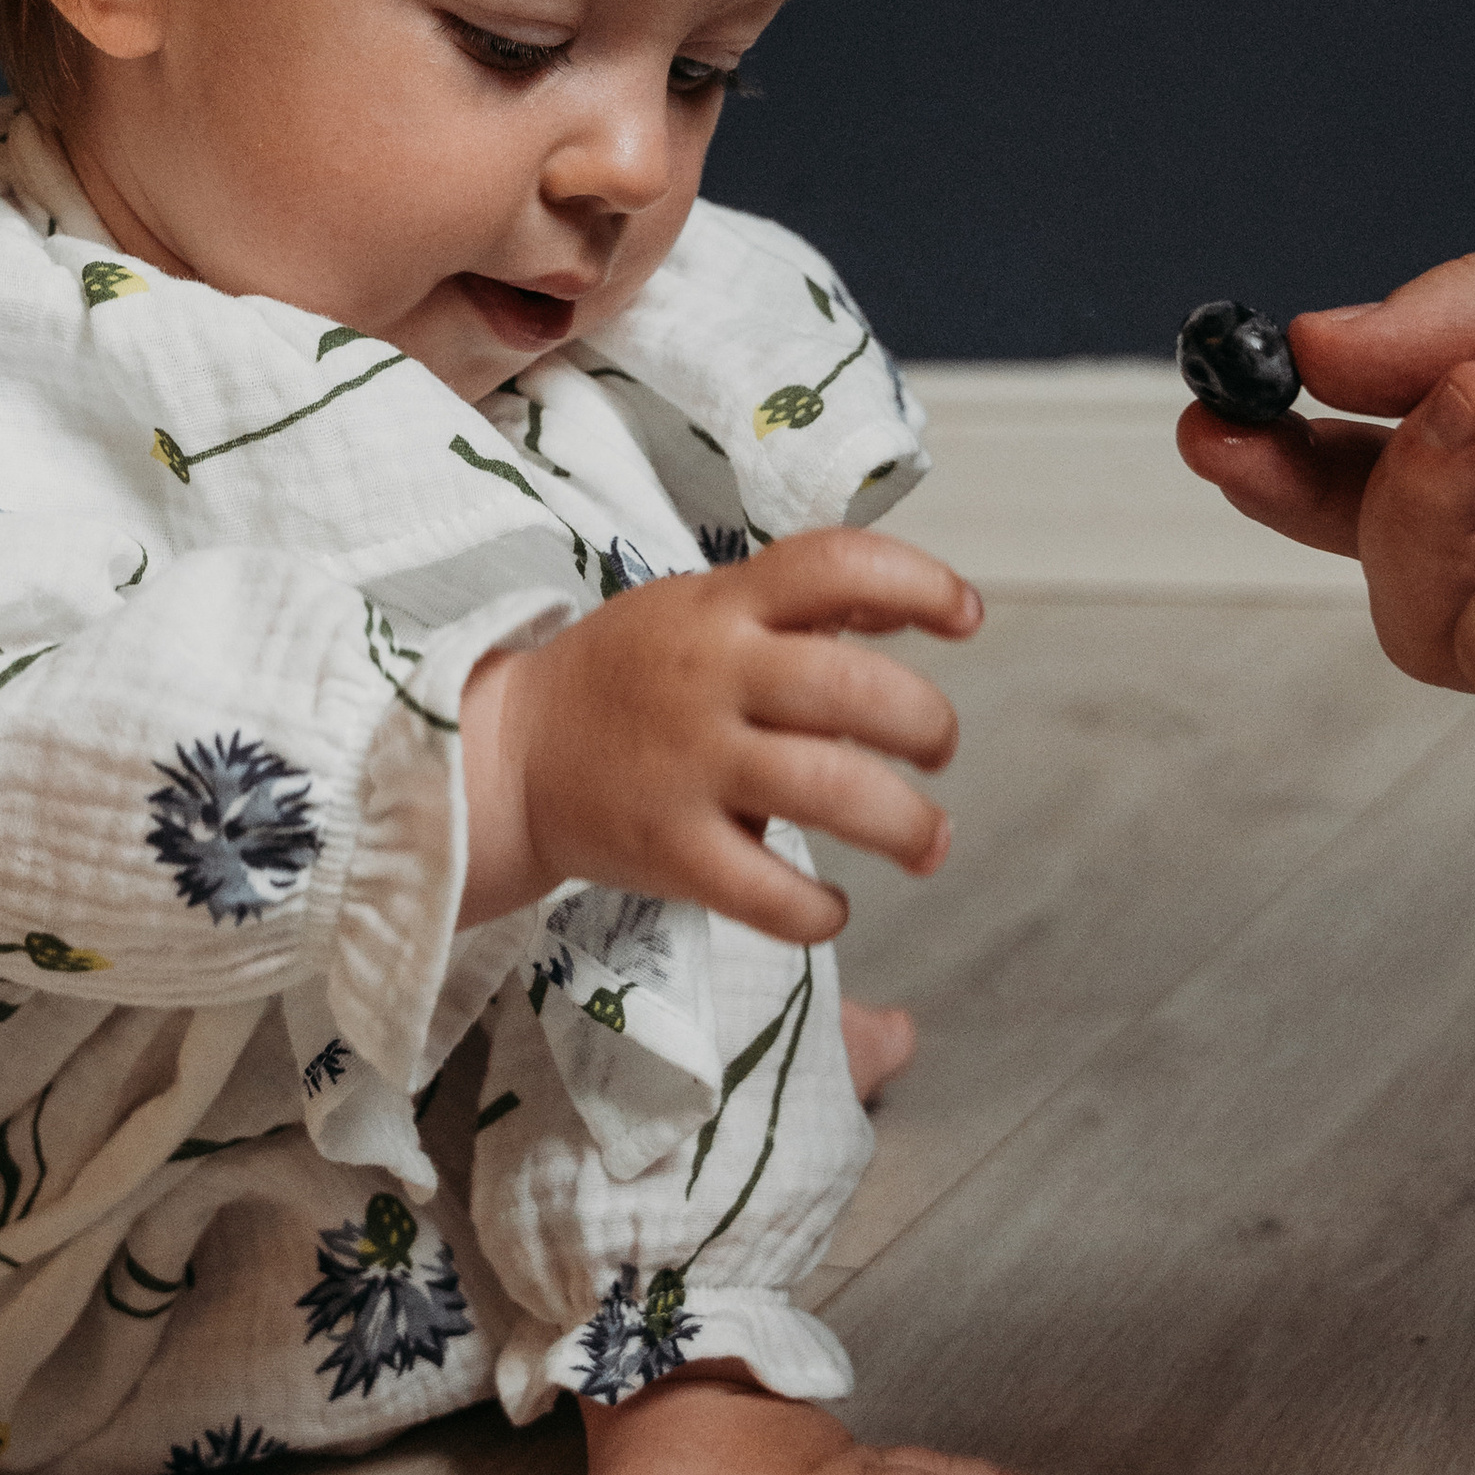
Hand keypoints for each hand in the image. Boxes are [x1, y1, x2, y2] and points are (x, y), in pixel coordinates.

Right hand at [459, 531, 982, 943]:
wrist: (508, 755)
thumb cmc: (629, 678)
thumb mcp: (703, 609)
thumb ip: (800, 608)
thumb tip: (908, 608)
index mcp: (723, 604)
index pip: (836, 564)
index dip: (921, 584)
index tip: (966, 619)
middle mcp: (710, 676)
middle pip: (854, 688)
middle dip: (927, 724)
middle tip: (939, 751)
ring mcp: (688, 764)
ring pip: (830, 790)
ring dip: (905, 823)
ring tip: (928, 842)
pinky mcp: (668, 849)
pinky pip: (767, 893)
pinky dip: (817, 910)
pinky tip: (830, 906)